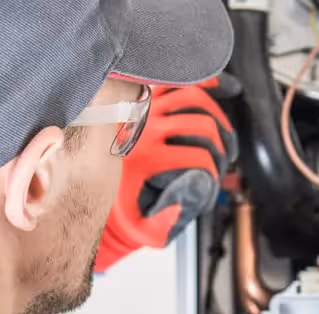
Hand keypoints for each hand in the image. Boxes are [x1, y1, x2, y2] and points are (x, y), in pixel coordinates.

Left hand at [95, 81, 236, 272]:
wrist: (96, 188)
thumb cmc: (124, 207)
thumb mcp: (143, 228)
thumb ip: (167, 223)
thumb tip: (192, 197)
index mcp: (146, 158)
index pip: (199, 157)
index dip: (214, 172)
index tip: (213, 181)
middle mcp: (144, 128)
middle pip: (203, 125)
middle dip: (220, 147)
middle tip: (221, 161)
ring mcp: (144, 108)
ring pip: (194, 97)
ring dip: (217, 117)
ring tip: (222, 137)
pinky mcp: (144, 98)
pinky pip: (176, 81)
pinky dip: (201, 82)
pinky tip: (219, 91)